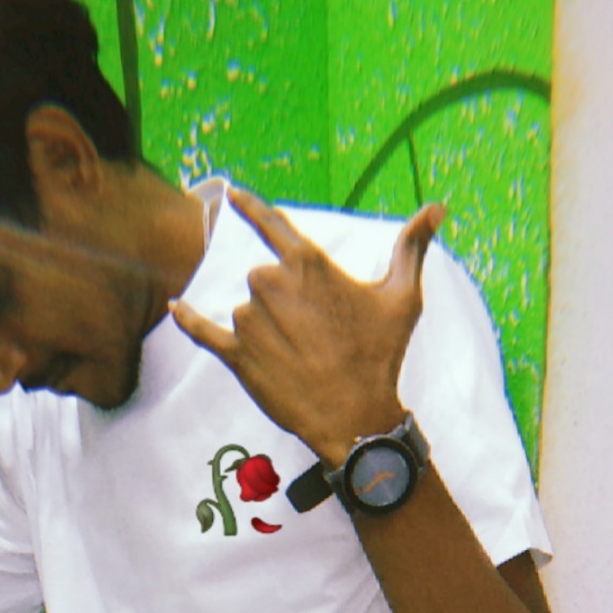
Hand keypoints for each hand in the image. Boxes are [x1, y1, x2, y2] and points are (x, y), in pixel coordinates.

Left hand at [170, 190, 443, 466]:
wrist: (355, 417)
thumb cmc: (380, 356)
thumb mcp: (403, 297)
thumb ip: (412, 247)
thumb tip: (438, 207)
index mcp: (308, 264)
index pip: (272, 224)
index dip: (250, 208)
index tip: (231, 195)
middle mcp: (272, 284)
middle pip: (263, 280)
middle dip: (282, 303)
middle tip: (312, 338)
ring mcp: (251, 320)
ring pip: (246, 312)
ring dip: (264, 329)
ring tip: (296, 359)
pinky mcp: (235, 355)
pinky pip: (202, 331)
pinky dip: (187, 320)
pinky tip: (174, 308)